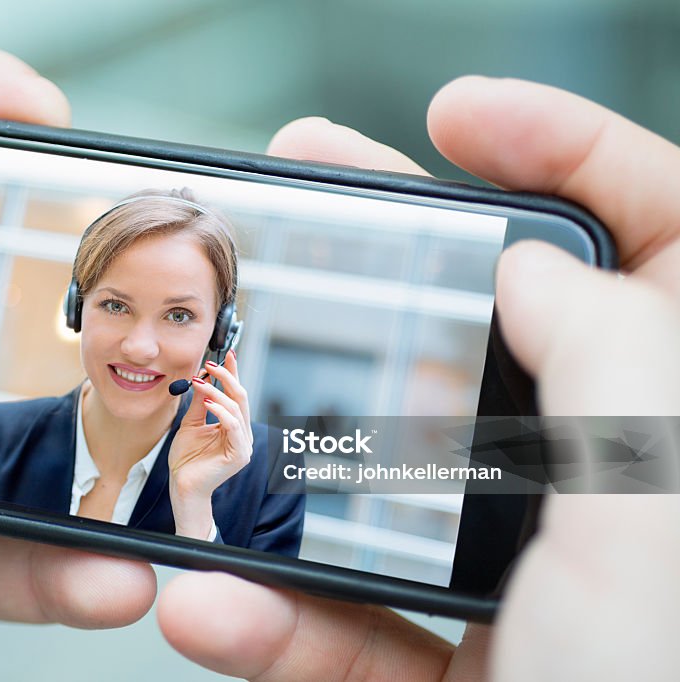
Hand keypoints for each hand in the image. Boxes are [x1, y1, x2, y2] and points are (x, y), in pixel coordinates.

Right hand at [157, 77, 679, 680]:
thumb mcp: (661, 519)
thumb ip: (610, 362)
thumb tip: (534, 268)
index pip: (667, 238)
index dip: (574, 151)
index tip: (456, 119)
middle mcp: (622, 496)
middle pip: (500, 335)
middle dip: (390, 264)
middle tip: (298, 209)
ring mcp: (538, 585)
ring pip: (400, 484)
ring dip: (289, 470)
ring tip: (204, 425)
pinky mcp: (469, 672)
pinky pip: (360, 628)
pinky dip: (281, 625)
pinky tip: (214, 612)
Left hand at [168, 349, 252, 538]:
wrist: (182, 486)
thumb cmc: (187, 460)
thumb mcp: (191, 424)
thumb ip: (199, 403)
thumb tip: (201, 378)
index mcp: (234, 426)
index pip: (236, 395)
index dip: (233, 374)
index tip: (226, 354)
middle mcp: (242, 434)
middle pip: (241, 398)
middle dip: (227, 377)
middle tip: (211, 364)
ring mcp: (243, 445)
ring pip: (237, 408)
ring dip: (217, 392)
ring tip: (200, 382)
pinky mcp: (239, 455)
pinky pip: (233, 426)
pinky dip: (221, 411)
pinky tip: (208, 403)